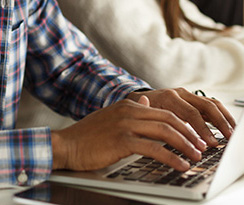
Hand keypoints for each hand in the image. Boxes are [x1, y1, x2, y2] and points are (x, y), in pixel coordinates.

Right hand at [51, 97, 206, 172]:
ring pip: (164, 131)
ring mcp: (126, 124)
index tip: (194, 135)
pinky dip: (171, 157)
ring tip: (195, 156)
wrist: (67, 144)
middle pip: (168, 119)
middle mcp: (129, 111)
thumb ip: (131, 110)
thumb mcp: (111, 117)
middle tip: (201, 146)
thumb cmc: (88, 135)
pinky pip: (153, 148)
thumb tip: (146, 102)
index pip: (164, 111)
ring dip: (184, 144)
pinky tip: (180, 165)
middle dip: (189, 133)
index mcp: (128, 105)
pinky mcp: (122, 140)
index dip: (182, 124)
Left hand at [127, 87, 234, 146]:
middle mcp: (180, 93)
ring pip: (211, 103)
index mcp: (168, 97)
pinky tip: (228, 127)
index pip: (190, 113)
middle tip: (227, 138)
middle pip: (205, 105)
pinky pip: (211, 105)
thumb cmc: (141, 112)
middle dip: (219, 123)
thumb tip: (169, 134)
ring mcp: (188, 95)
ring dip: (224, 118)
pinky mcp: (193, 99)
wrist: (137, 99)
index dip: (201, 129)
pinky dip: (222, 115)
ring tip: (232, 133)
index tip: (209, 144)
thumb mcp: (145, 118)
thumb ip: (157, 124)